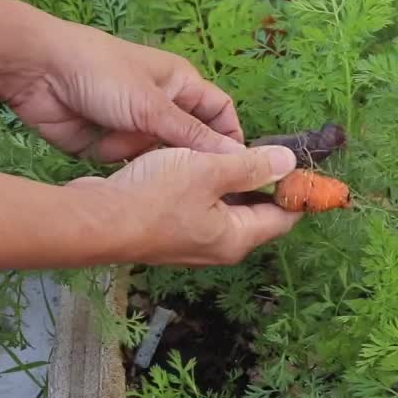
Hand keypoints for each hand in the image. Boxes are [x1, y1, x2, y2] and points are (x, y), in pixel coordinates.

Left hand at [3, 21, 244, 161]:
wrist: (36, 73)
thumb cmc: (103, 73)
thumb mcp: (154, 106)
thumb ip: (194, 136)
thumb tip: (238, 156)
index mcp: (181, 86)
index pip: (220, 113)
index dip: (231, 138)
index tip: (238, 168)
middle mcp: (162, 108)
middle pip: (191, 143)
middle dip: (190, 160)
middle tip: (199, 186)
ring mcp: (135, 127)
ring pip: (160, 158)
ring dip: (152, 163)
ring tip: (148, 169)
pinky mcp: (108, 145)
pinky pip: (128, 166)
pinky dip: (120, 164)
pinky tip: (111, 158)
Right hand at [68, 145, 301, 265]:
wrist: (94, 220)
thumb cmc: (154, 196)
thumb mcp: (210, 170)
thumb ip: (252, 166)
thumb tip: (289, 162)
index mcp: (238, 238)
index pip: (285, 217)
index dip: (298, 191)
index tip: (303, 164)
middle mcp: (220, 247)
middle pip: (258, 214)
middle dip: (268, 184)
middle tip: (271, 150)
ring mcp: (193, 243)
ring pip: (228, 210)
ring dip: (236, 182)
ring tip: (237, 151)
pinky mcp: (170, 233)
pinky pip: (203, 208)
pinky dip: (209, 187)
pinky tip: (201, 162)